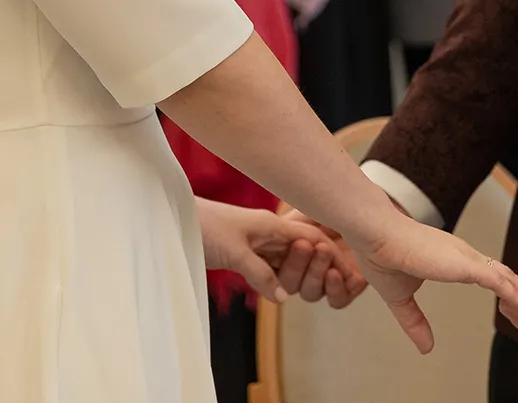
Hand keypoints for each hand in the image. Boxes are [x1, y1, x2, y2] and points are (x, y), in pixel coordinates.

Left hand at [196, 201, 364, 307]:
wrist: (171, 220)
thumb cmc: (202, 226)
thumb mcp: (234, 251)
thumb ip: (262, 273)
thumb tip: (285, 298)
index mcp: (273, 225)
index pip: (314, 237)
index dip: (331, 255)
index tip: (347, 273)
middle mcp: (270, 234)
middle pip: (306, 252)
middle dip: (316, 268)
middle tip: (322, 281)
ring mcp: (258, 245)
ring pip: (289, 263)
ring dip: (297, 276)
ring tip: (292, 288)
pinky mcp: (245, 256)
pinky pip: (271, 270)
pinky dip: (278, 281)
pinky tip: (280, 292)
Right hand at [354, 209, 517, 353]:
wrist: (373, 235)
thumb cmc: (381, 255)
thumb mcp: (401, 298)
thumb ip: (414, 321)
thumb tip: (426, 347)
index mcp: (449, 258)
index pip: (484, 271)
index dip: (501, 284)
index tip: (513, 297)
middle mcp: (462, 255)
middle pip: (501, 272)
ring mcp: (464, 257)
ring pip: (503, 275)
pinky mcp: (463, 263)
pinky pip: (496, 279)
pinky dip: (512, 292)